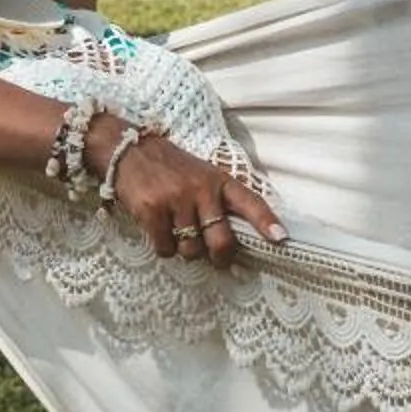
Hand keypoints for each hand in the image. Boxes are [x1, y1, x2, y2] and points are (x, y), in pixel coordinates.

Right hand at [108, 133, 281, 268]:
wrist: (130, 151)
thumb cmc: (171, 168)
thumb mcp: (202, 175)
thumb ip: (218, 201)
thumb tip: (232, 241)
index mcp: (219, 180)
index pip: (249, 201)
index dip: (266, 221)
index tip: (280, 238)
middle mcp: (201, 189)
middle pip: (222, 239)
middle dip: (221, 257)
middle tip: (218, 260)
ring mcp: (176, 200)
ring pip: (192, 249)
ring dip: (186, 250)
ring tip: (179, 233)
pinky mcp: (152, 210)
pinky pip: (166, 248)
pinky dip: (164, 248)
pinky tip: (159, 232)